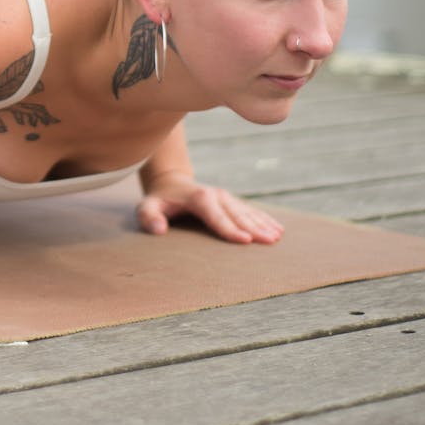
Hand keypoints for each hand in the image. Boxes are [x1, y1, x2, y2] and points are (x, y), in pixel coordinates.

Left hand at [137, 179, 282, 243]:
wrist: (170, 182)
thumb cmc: (158, 200)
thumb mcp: (146, 207)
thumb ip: (149, 217)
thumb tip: (159, 230)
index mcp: (198, 198)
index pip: (216, 216)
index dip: (230, 228)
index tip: (245, 240)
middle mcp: (216, 195)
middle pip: (237, 214)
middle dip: (254, 228)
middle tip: (270, 242)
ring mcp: (225, 197)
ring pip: (247, 212)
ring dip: (263, 224)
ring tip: (277, 236)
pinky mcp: (231, 201)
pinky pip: (250, 210)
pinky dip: (264, 219)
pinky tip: (278, 228)